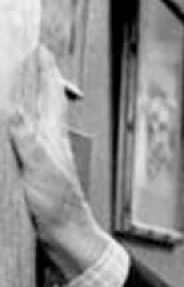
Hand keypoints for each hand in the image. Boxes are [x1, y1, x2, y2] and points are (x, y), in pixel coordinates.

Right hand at [7, 47, 108, 279]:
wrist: (66, 238)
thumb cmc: (56, 207)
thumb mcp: (38, 169)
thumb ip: (26, 139)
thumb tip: (14, 107)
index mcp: (52, 136)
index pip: (50, 94)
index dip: (45, 70)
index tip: (39, 47)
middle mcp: (51, 141)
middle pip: (45, 102)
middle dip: (39, 78)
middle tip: (33, 57)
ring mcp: (45, 155)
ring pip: (38, 119)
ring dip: (32, 99)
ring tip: (25, 83)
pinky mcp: (37, 171)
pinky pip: (28, 138)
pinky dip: (23, 125)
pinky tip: (19, 128)